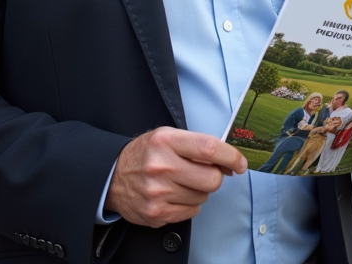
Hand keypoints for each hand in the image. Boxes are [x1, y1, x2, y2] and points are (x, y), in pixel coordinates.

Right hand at [104, 127, 246, 227]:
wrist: (112, 177)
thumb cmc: (145, 154)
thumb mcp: (167, 137)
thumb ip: (196, 145)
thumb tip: (229, 162)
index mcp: (165, 141)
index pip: (209, 149)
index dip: (231, 157)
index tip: (239, 163)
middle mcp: (161, 167)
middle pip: (212, 179)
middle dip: (215, 176)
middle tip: (204, 172)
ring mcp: (158, 193)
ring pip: (204, 196)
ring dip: (199, 190)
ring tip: (181, 182)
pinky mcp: (156, 213)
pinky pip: (192, 211)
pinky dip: (189, 203)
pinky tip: (174, 194)